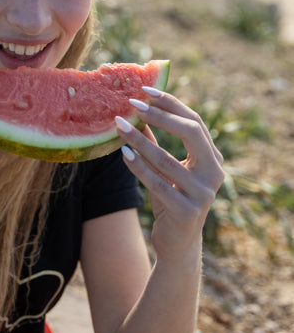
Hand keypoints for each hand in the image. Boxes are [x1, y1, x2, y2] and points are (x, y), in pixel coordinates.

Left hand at [115, 88, 224, 261]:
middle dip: (160, 115)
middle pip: (191, 132)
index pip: (194, 121)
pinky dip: (139, 167)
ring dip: (140, 140)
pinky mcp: (187, 210)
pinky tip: (123, 154)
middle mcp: (214, 172)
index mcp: (212, 157)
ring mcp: (203, 192)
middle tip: (133, 104)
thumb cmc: (171, 199)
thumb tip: (134, 112)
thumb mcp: (164, 168)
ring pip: (167, 159)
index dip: (170, 103)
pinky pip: (158, 183)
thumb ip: (155, 142)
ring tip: (119, 126)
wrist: (177, 243)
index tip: (145, 89)